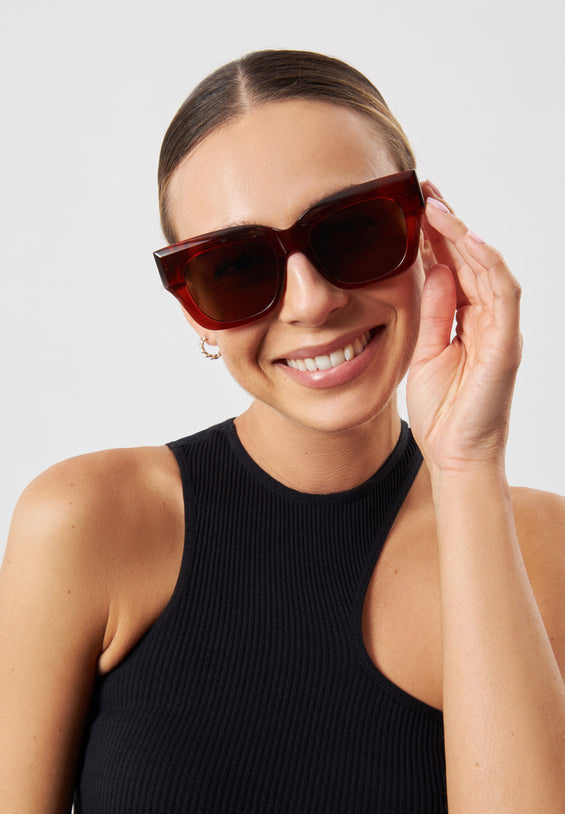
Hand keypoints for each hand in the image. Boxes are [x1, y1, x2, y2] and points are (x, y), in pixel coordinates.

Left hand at [407, 183, 521, 473]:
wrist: (454, 453)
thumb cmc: (441, 407)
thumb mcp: (425, 349)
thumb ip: (433, 311)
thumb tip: (433, 269)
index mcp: (468, 319)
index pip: (455, 267)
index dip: (437, 236)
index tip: (413, 207)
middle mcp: (488, 318)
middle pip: (472, 260)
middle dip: (448, 224)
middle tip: (424, 192)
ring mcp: (501, 329)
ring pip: (489, 269)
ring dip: (464, 236)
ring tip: (437, 208)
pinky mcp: (506, 344)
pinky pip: (503, 295)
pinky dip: (487, 265)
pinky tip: (466, 240)